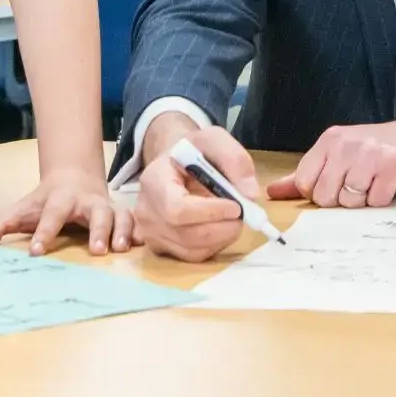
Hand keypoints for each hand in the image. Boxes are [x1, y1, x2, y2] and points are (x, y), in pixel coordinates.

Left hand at [0, 167, 129, 255]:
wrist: (74, 177)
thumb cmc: (45, 201)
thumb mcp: (23, 208)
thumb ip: (2, 222)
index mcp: (61, 200)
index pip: (52, 215)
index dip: (44, 233)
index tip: (36, 253)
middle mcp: (87, 202)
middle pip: (97, 212)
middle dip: (98, 229)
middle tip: (96, 251)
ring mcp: (107, 207)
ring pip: (120, 215)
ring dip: (122, 231)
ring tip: (121, 249)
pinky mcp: (120, 215)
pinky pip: (134, 221)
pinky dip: (139, 231)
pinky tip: (142, 244)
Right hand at [135, 122, 260, 262]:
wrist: (175, 164)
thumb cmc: (194, 152)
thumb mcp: (214, 140)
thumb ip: (234, 160)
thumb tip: (249, 194)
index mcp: (154, 179)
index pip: (176, 208)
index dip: (210, 213)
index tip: (237, 206)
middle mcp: (146, 210)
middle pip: (186, 234)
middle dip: (222, 228)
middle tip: (244, 214)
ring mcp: (151, 233)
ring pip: (192, 249)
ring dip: (222, 237)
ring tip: (233, 217)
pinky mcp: (161, 248)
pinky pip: (192, 256)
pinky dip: (215, 245)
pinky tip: (221, 227)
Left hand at [270, 111, 395, 207]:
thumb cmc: (381, 148)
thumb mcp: (341, 154)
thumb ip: (306, 173)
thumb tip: (273, 191)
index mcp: (330, 140)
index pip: (304, 182)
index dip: (319, 194)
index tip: (336, 186)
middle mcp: (346, 144)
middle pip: (325, 196)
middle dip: (341, 200)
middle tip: (359, 184)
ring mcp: (369, 154)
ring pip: (349, 201)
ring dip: (363, 200)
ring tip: (374, 182)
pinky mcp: (391, 166)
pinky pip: (375, 201)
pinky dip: (382, 199)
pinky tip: (388, 184)